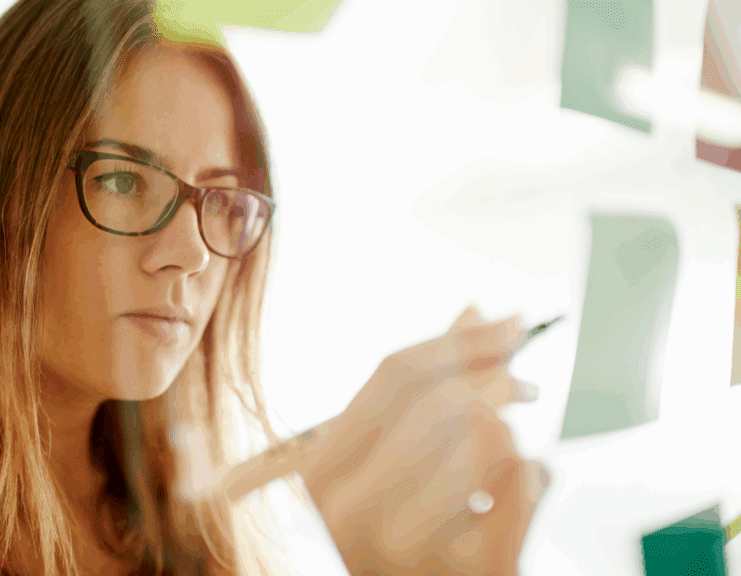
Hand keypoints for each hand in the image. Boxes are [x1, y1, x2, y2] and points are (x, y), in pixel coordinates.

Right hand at [297, 307, 547, 574]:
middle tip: (526, 382)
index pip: (395, 375)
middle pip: (441, 400)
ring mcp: (407, 546)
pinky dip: (538, 471)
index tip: (508, 325)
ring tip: (511, 446)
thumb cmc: (398, 540)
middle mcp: (351, 509)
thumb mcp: (386, 470)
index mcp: (324, 472)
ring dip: (511, 431)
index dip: (460, 341)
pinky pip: (523, 485)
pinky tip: (525, 481)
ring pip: (485, 437)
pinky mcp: (470, 573)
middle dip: (497, 378)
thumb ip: (422, 392)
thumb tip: (473, 310)